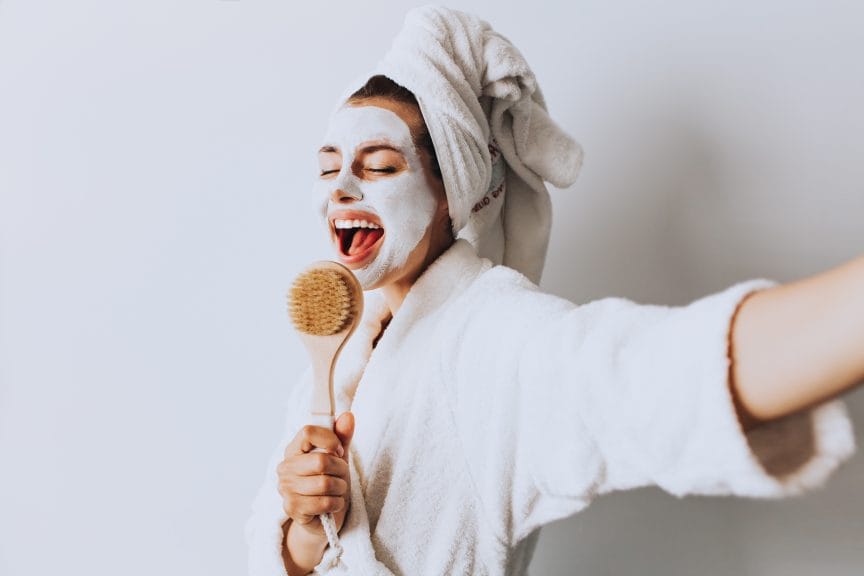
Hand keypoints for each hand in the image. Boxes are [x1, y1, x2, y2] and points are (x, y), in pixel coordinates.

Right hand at [277, 412, 354, 538]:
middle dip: (340, 469)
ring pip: (325, 484)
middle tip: (342, 475)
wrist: (323, 515)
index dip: (330, 439)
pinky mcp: (292, 509)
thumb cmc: (329, 481)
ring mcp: (286, 489)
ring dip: (340, 488)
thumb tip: (348, 416)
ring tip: (338, 490)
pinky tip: (333, 504)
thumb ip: (342, 436)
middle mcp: (285, 467)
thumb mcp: (339, 457)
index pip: (308, 431)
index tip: (338, 451)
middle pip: (321, 460)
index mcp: (294, 449)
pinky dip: (336, 504)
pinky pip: (323, 503)